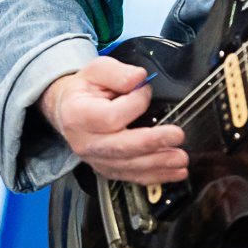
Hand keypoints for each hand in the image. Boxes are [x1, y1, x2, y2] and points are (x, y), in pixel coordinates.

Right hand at [40, 57, 186, 183]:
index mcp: (79, 115)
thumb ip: (118, 73)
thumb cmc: (83, 90)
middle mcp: (85, 142)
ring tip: (181, 159)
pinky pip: (131, 176)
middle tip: (177, 136)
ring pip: (129, 166)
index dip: (135, 104)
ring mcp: (95, 159)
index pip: (111, 117)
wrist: (67, 110)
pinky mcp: (106, 168)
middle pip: (121, 147)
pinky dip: (154, 176)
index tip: (146, 91)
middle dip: (152, 143)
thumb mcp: (96, 70)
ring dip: (158, 164)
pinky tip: (172, 173)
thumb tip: (139, 79)